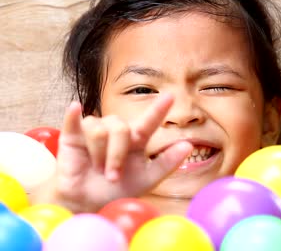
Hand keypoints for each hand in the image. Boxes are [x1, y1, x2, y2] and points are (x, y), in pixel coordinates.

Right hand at [32, 94, 191, 212]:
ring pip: (98, 129)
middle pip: (119, 128)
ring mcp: (94, 130)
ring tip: (97, 169)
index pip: (149, 121)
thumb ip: (167, 163)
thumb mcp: (147, 179)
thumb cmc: (120, 188)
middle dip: (116, 154)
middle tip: (113, 176)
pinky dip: (74, 115)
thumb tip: (188, 146)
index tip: (170, 96)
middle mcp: (117, 130)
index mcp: (136, 139)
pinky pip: (74, 121)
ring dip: (99, 154)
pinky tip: (75, 108)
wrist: (90, 203)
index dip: (158, 109)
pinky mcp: (72, 136)